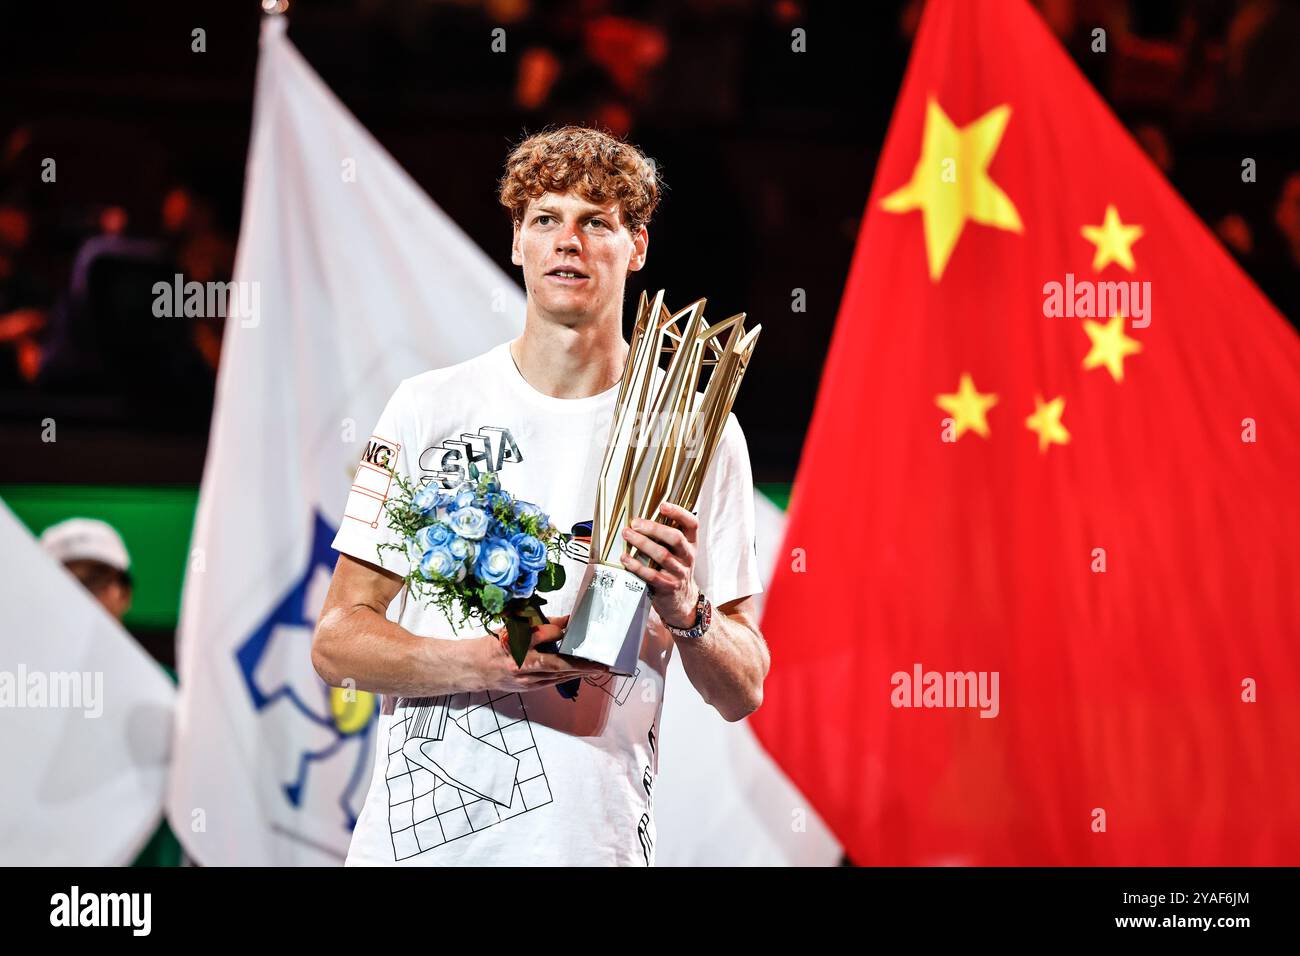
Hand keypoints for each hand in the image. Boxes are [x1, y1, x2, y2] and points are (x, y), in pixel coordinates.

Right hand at [478, 614, 609, 692]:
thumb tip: (567, 621)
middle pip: (555, 664)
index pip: (542, 635)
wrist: (476, 669)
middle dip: (581, 664)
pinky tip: (581, 673)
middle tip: (602, 662)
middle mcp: (521, 664)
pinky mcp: (529, 688)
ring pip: (557, 676)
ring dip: (579, 673)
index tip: (574, 622)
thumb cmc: (495, 645)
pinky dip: (568, 676)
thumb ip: (541, 625)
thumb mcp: (514, 628)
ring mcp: (525, 680)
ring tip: (599, 668)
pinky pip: (552, 682)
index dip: (558, 630)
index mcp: (514, 644)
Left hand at [619, 501, 700, 629]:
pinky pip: (651, 574)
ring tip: (627, 535)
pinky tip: (625, 558)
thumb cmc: (675, 570)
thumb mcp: (679, 552)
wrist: (682, 600)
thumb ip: (667, 536)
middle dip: (654, 528)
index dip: (679, 513)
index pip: (692, 524)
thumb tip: (643, 518)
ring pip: (662, 555)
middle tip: (635, 523)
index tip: (663, 505)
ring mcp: (679, 572)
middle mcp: (688, 556)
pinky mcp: (668, 586)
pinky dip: (636, 565)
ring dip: (642, 543)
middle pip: (675, 538)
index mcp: (691, 544)